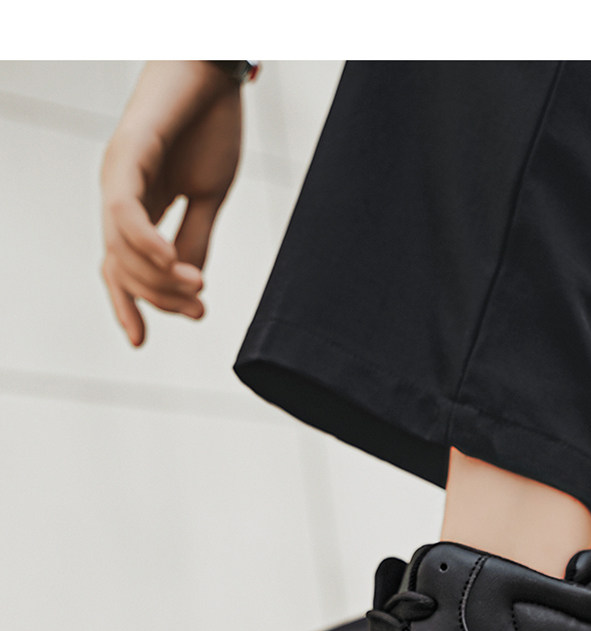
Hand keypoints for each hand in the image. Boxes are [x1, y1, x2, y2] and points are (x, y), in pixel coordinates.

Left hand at [101, 61, 242, 345]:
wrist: (216, 68)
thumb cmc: (212, 124)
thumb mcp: (209, 196)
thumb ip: (195, 239)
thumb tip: (188, 284)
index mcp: (135, 206)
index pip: (118, 268)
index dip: (127, 306)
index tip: (142, 343)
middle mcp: (117, 194)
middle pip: (122, 268)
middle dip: (159, 299)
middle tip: (200, 310)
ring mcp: (117, 176)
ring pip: (123, 251)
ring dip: (160, 279)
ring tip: (198, 287)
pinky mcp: (127, 158)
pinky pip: (126, 217)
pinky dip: (149, 247)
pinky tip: (177, 266)